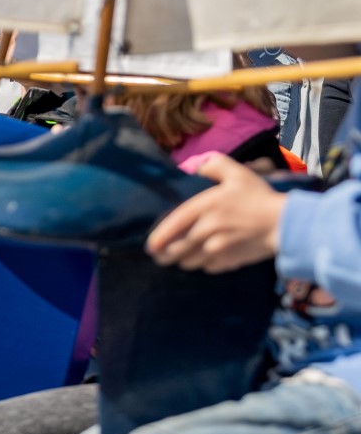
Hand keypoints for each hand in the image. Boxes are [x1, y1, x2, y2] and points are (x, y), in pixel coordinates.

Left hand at [146, 153, 287, 273]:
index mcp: (205, 207)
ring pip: (188, 262)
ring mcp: (216, 248)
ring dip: (183, 261)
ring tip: (182, 258)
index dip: (159, 238)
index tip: (150, 247)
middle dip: (166, 255)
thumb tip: (198, 167)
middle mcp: (206, 230)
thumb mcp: (238, 174)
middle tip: (161, 256)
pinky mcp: (227, 261)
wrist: (284, 223)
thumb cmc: (259, 197)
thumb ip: (216, 166)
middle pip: (176, 250)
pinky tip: (206, 259)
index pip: (173, 225)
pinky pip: (207, 267)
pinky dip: (204, 265)